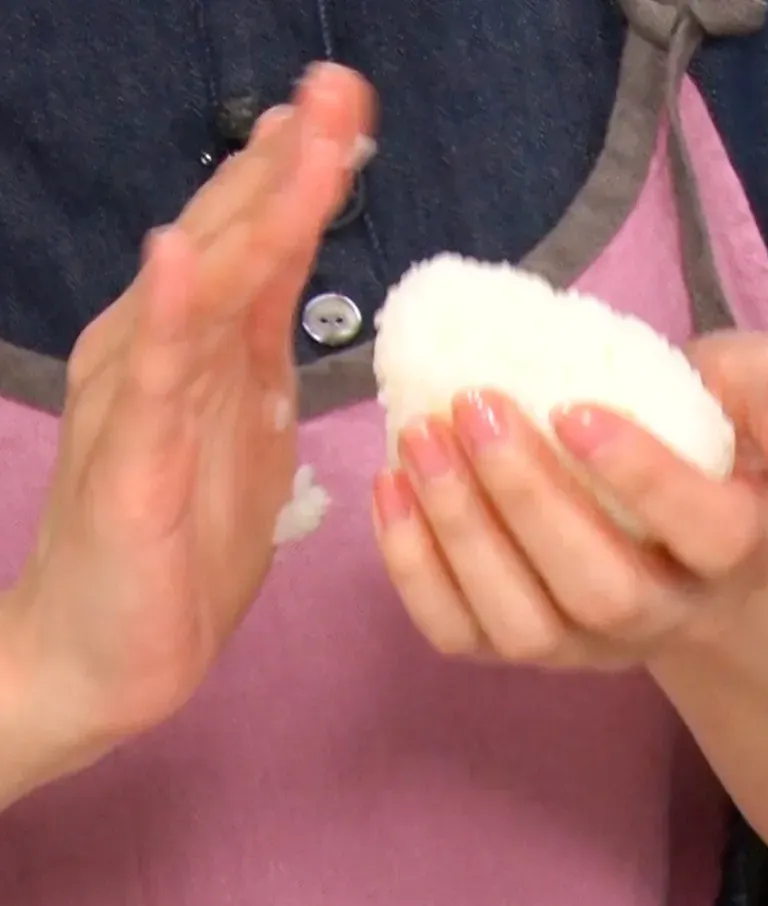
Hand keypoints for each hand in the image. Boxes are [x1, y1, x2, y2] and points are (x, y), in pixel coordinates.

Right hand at [2, 64, 375, 778]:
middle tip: (338, 89)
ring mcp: (140, 403)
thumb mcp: (246, 446)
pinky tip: (183, 256)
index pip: (261, 253)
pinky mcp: (127, 463)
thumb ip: (261, 373)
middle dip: (289, 165)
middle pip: (233, 245)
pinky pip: (150, 381)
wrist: (114, 653)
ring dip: (249, 212)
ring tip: (298, 136)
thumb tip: (294, 309)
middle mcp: (166, 359)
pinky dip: (169, 314)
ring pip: (201, 292)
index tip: (351, 114)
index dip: (304, 181)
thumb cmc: (182, 552)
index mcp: (207, 359)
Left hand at [374, 332, 767, 667]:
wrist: (680, 519)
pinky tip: (391, 489)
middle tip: (473, 408)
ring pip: (525, 626)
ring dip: (462, 536)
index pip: (708, 532)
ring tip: (419, 442)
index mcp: (740, 547)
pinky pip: (464, 636)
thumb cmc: (721, 440)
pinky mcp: (525, 644)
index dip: (643, 477)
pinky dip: (415, 572)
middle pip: (602, 591)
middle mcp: (669, 615)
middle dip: (528, 501)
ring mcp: (590, 645)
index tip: (572, 406)